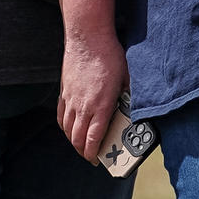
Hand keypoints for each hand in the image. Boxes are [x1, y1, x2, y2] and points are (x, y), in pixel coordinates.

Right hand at [58, 30, 128, 163]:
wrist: (88, 38)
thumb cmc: (110, 56)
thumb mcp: (127, 79)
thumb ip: (130, 98)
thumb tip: (137, 110)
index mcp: (100, 106)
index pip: (92, 139)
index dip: (92, 154)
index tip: (96, 160)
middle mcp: (83, 106)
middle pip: (77, 138)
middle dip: (83, 151)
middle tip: (90, 156)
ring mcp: (71, 99)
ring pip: (67, 128)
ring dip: (73, 140)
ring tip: (81, 144)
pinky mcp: (64, 91)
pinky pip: (61, 115)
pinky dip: (64, 126)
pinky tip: (69, 127)